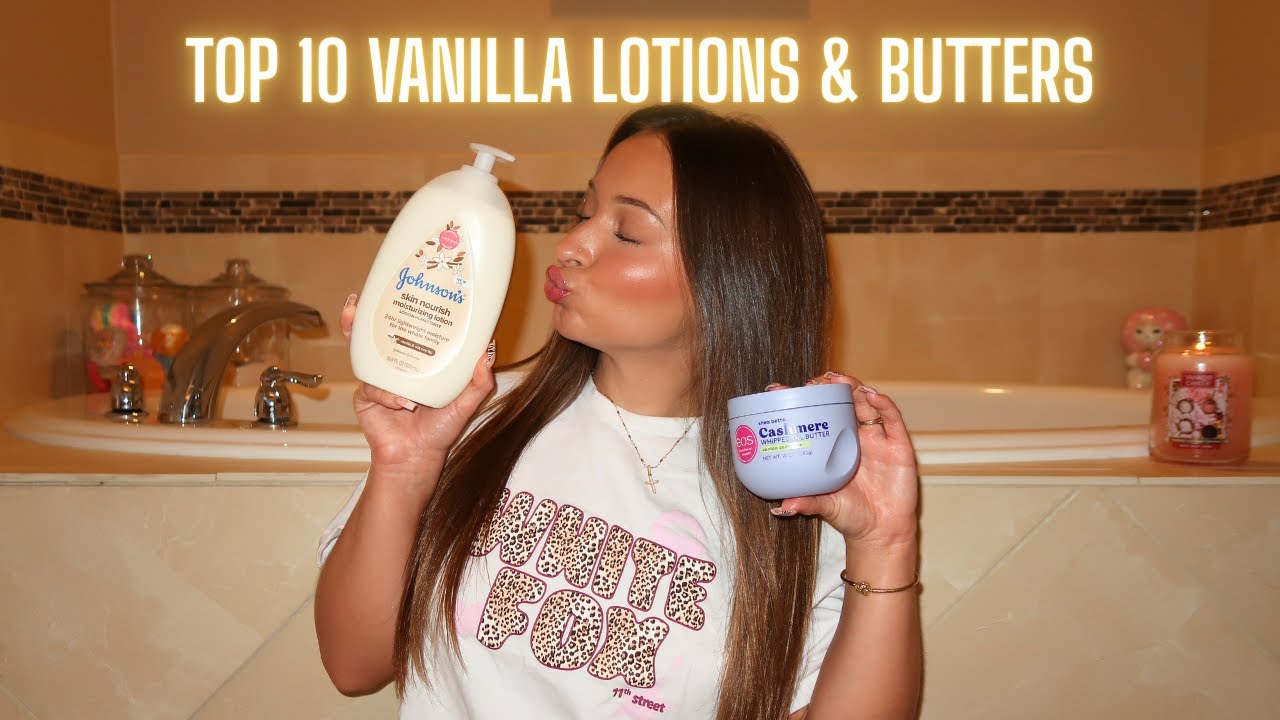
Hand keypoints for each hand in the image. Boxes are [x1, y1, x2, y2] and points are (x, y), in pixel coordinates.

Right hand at [341, 294, 495, 474]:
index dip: (403, 309)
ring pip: (365, 353)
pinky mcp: (366, 396)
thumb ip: (480, 381)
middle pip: (377, 334)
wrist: (416, 458)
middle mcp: (397, 366)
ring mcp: (379, 379)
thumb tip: (489, 352)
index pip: (410, 330)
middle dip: (364, 316)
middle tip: (358, 302)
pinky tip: (402, 402)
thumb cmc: (439, 430)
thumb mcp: (466, 403)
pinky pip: (372, 386)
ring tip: (353, 320)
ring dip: (358, 336)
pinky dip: (387, 394)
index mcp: (419, 362)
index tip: (401, 289)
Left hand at [770, 373, 919, 548]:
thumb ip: (807, 503)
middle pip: (843, 403)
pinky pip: (892, 420)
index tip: (781, 391)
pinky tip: (873, 396)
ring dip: (854, 388)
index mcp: (835, 447)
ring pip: (866, 404)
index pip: (818, 416)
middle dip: (830, 388)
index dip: (804, 401)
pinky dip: (884, 405)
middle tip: (814, 381)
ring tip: (840, 379)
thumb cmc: (851, 515)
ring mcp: (878, 440)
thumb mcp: (825, 506)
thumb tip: (781, 507)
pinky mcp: (899, 447)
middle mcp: (855, 439)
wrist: (882, 533)